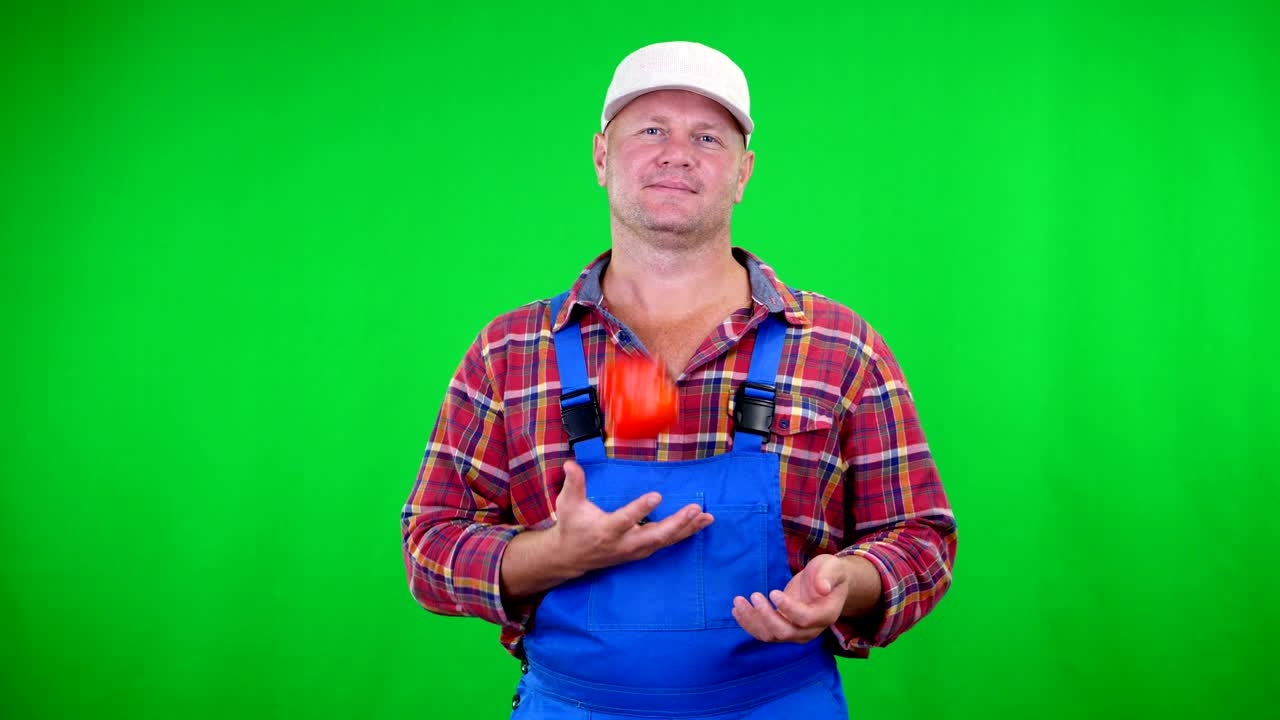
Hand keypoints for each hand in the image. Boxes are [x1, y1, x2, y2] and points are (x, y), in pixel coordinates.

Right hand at [550, 460, 713, 575]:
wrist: (571, 557)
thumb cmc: (571, 526)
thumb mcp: (567, 503)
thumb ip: (573, 483)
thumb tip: (571, 462)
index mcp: (607, 530)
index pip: (626, 519)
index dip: (641, 509)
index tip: (657, 495)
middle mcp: (624, 543)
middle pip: (655, 536)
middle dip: (677, 523)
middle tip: (695, 508)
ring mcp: (635, 550)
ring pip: (665, 541)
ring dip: (687, 529)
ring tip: (707, 517)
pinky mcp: (642, 551)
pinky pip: (666, 543)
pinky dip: (684, 533)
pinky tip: (700, 523)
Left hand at [732, 554, 850, 642]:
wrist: (826, 583)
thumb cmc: (829, 573)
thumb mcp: (832, 567)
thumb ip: (828, 575)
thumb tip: (822, 587)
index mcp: (825, 615)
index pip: (804, 619)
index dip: (788, 608)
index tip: (773, 592)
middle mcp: (810, 630)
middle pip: (784, 632)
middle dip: (766, 616)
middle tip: (754, 595)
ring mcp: (795, 632)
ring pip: (770, 635)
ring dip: (752, 620)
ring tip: (738, 601)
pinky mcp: (782, 629)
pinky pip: (763, 633)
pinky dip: (749, 624)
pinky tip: (737, 610)